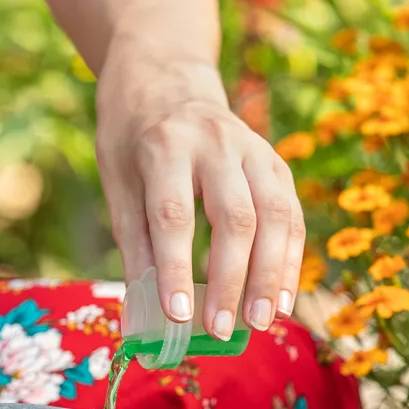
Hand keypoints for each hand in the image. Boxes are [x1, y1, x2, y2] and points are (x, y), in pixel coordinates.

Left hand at [94, 46, 305, 337]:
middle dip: (231, 279)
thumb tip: (144, 321)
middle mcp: (215, 143)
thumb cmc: (133, 143)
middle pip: (234, 216)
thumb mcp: (119, 186)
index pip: (174, 214)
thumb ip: (136, 248)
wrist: (165, 79)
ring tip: (263, 322)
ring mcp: (252, 149)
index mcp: (163, 146)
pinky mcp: (275, 162)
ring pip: (273, 215)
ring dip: (271, 275)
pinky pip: (290, 215)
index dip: (177, 267)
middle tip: (222, 330)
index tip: (179, 316)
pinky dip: (289, 260)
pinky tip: (283, 299)